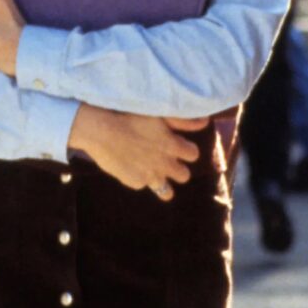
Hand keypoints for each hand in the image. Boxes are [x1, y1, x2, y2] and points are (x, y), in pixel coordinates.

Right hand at [68, 105, 207, 200]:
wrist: (102, 131)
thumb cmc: (130, 117)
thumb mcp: (159, 115)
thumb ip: (184, 121)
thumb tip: (206, 122)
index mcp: (174, 146)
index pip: (193, 155)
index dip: (186, 150)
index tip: (176, 146)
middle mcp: (166, 164)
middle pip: (183, 175)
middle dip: (177, 169)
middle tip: (164, 160)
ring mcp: (151, 176)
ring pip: (167, 192)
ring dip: (164, 184)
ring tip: (154, 175)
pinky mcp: (135, 183)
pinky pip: (143, 185)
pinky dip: (139, 178)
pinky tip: (130, 167)